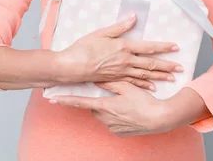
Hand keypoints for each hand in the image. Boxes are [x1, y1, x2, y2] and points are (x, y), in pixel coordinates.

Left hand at [49, 81, 171, 136]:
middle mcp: (106, 119)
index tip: (52, 100)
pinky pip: (112, 123)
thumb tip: (96, 78)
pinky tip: (128, 112)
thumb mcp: (127, 86)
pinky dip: (117, 117)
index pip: (80, 102)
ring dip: (109, 109)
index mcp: (105, 106)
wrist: (160, 119)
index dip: (65, 100)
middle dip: (100, 101)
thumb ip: (110, 82)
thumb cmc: (144, 101)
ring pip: (103, 115)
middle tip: (114, 95)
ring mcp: (112, 128)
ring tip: (125, 104)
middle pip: (94, 107)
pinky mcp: (119, 133)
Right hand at [56, 14, 182, 90]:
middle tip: (181, 67)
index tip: (176, 47)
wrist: (72, 66)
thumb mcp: (101, 32)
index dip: (163, 47)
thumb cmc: (84, 47)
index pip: (149, 47)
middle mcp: (126, 61)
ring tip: (173, 77)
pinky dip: (145, 85)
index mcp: (124, 47)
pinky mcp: (116, 80)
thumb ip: (119, 27)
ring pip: (145, 75)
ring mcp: (122, 72)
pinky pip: (134, 83)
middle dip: (168, 65)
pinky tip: (153, 87)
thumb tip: (133, 17)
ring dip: (160, 76)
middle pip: (151, 63)